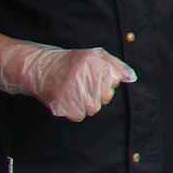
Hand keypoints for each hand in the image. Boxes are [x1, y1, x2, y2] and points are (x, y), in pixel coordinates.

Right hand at [0, 40, 136, 121]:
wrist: (40, 68)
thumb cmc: (72, 63)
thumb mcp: (96, 56)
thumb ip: (117, 66)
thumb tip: (132, 79)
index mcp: (97, 64)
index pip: (114, 83)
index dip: (105, 82)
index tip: (92, 76)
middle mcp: (87, 77)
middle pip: (105, 98)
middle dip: (96, 94)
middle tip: (81, 84)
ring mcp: (74, 92)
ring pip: (93, 109)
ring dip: (85, 103)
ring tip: (73, 91)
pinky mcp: (63, 105)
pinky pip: (79, 116)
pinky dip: (74, 110)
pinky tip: (67, 98)